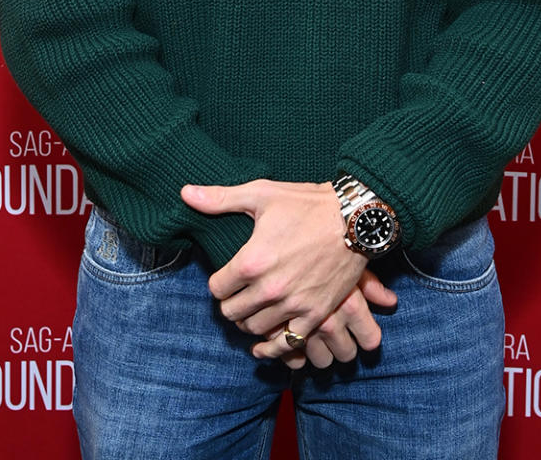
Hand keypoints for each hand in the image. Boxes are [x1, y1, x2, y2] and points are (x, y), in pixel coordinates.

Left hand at [181, 179, 392, 359]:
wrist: (355, 218)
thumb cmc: (307, 202)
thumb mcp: (262, 193)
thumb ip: (220, 199)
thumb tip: (185, 193)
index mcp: (252, 260)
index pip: (217, 288)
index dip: (218, 283)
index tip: (225, 278)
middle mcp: (270, 288)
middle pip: (232, 312)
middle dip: (230, 304)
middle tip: (236, 295)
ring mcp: (293, 304)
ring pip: (255, 329)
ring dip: (249, 322)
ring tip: (252, 311)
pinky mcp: (315, 314)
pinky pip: (286, 344)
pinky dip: (272, 347)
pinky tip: (265, 344)